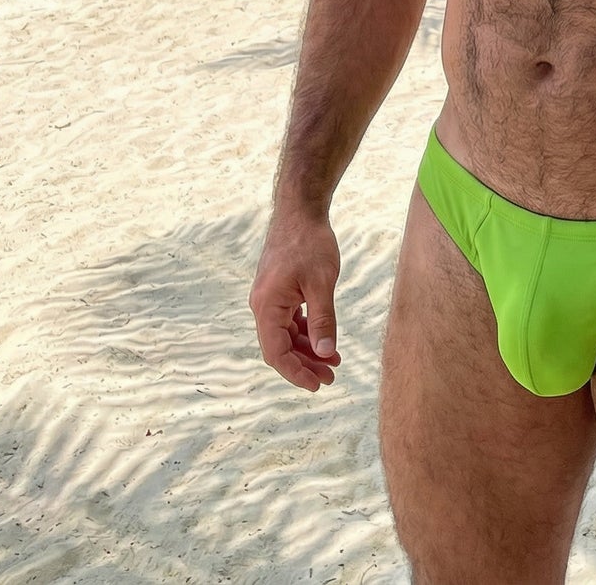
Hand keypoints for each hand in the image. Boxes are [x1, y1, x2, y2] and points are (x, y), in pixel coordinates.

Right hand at [250, 210, 342, 390]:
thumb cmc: (310, 243)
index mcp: (267, 306)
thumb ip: (323, 319)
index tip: (318, 385)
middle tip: (331, 377)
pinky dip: (306, 331)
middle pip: (280, 347)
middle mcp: (262, 305)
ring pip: (286, 334)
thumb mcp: (322, 283)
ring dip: (307, 349)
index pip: (276, 353)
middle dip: (305, 364)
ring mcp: (270, 297)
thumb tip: (326, 353)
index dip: (296, 373)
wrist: (300, 210)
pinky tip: (324, 338)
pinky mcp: (279, 290)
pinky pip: (289, 320)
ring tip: (333, 361)